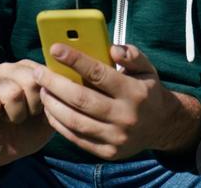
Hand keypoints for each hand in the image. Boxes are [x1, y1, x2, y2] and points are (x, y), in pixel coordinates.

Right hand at [0, 59, 53, 171]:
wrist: (0, 150)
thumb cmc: (28, 130)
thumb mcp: (49, 117)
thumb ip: (59, 100)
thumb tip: (66, 85)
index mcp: (30, 69)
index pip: (46, 73)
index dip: (46, 96)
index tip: (41, 110)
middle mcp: (11, 68)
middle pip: (31, 80)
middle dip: (33, 106)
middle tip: (26, 116)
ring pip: (13, 93)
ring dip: (16, 115)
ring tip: (12, 118)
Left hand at [33, 42, 200, 159]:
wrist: (161, 125)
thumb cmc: (146, 90)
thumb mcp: (146, 67)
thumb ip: (131, 54)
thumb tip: (112, 48)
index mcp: (134, 92)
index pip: (98, 73)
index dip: (75, 60)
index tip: (55, 48)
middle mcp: (125, 116)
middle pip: (81, 99)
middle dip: (55, 84)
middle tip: (39, 71)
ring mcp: (116, 137)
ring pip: (76, 122)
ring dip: (53, 105)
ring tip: (42, 90)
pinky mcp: (108, 152)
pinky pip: (77, 138)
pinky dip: (60, 125)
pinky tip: (51, 110)